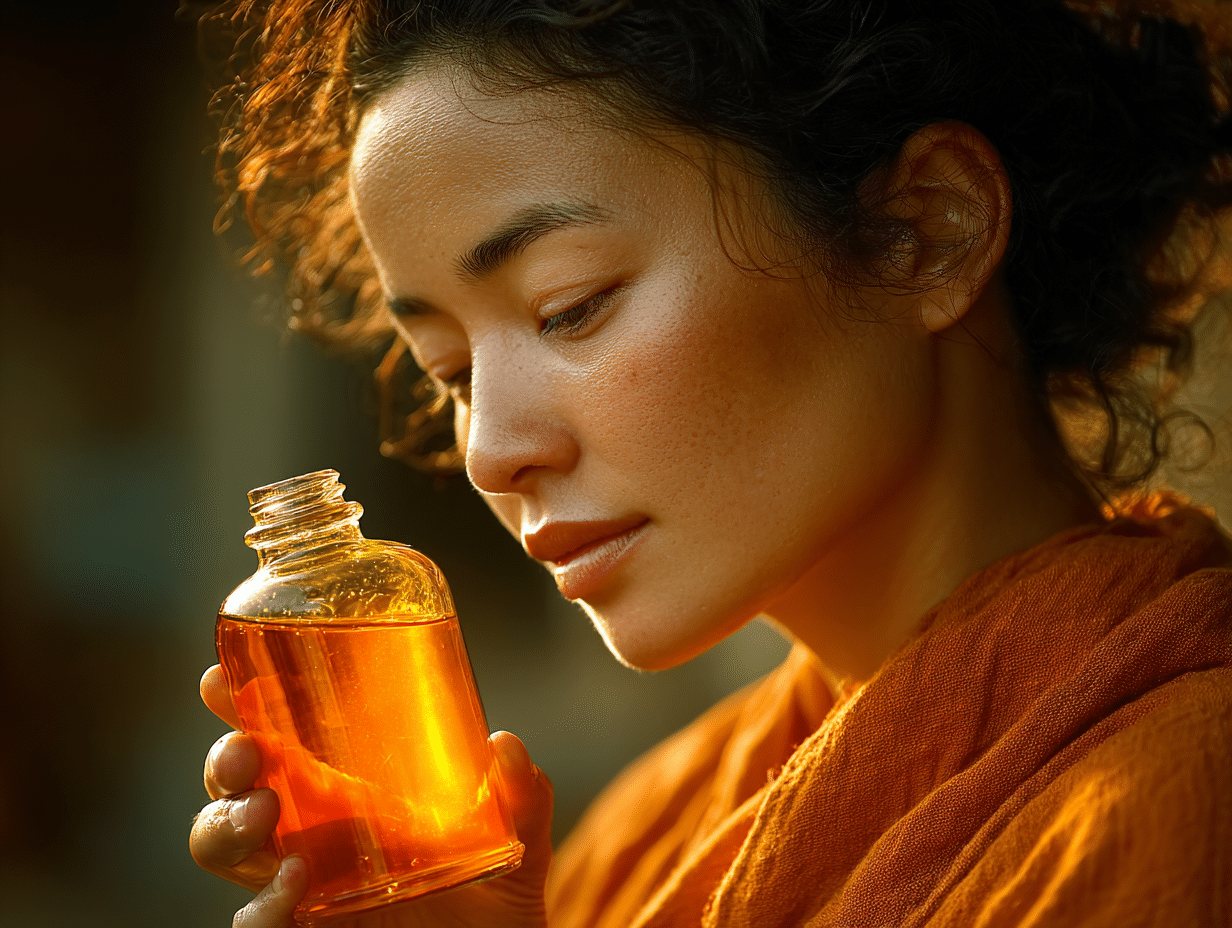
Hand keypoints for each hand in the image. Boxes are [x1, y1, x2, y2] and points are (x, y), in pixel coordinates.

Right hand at [190, 665, 553, 927]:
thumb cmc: (492, 899)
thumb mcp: (515, 836)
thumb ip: (519, 793)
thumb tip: (504, 745)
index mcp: (346, 795)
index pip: (280, 741)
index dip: (241, 708)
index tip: (220, 678)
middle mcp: (310, 836)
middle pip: (234, 789)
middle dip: (224, 761)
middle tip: (246, 753)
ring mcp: (301, 889)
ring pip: (223, 848)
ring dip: (226, 824)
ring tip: (266, 812)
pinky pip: (254, 923)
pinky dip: (263, 904)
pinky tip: (298, 882)